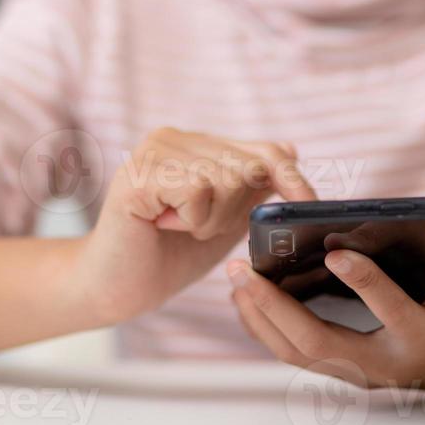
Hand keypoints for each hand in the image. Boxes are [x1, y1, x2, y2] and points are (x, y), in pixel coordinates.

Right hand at [71, 128, 315, 324]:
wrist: (116, 286)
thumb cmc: (169, 255)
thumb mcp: (223, 219)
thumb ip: (251, 188)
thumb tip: (290, 148)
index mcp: (195, 144)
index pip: (263, 149)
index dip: (291, 177)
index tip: (308, 204)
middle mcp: (173, 137)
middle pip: (250, 168)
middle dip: (236, 212)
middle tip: (197, 226)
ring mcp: (154, 151)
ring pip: (228, 180)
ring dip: (212, 220)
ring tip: (178, 226)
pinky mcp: (139, 174)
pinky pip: (198, 190)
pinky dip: (192, 219)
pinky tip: (163, 224)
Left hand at [226, 231, 424, 390]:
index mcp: (421, 338)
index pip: (390, 310)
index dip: (363, 282)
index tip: (334, 252)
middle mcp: (384, 364)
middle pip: (318, 342)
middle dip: (275, 306)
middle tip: (242, 270)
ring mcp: (361, 373)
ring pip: (299, 354)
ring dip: (261, 318)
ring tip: (235, 280)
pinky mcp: (346, 370)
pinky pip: (297, 355)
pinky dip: (267, 329)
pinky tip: (247, 299)